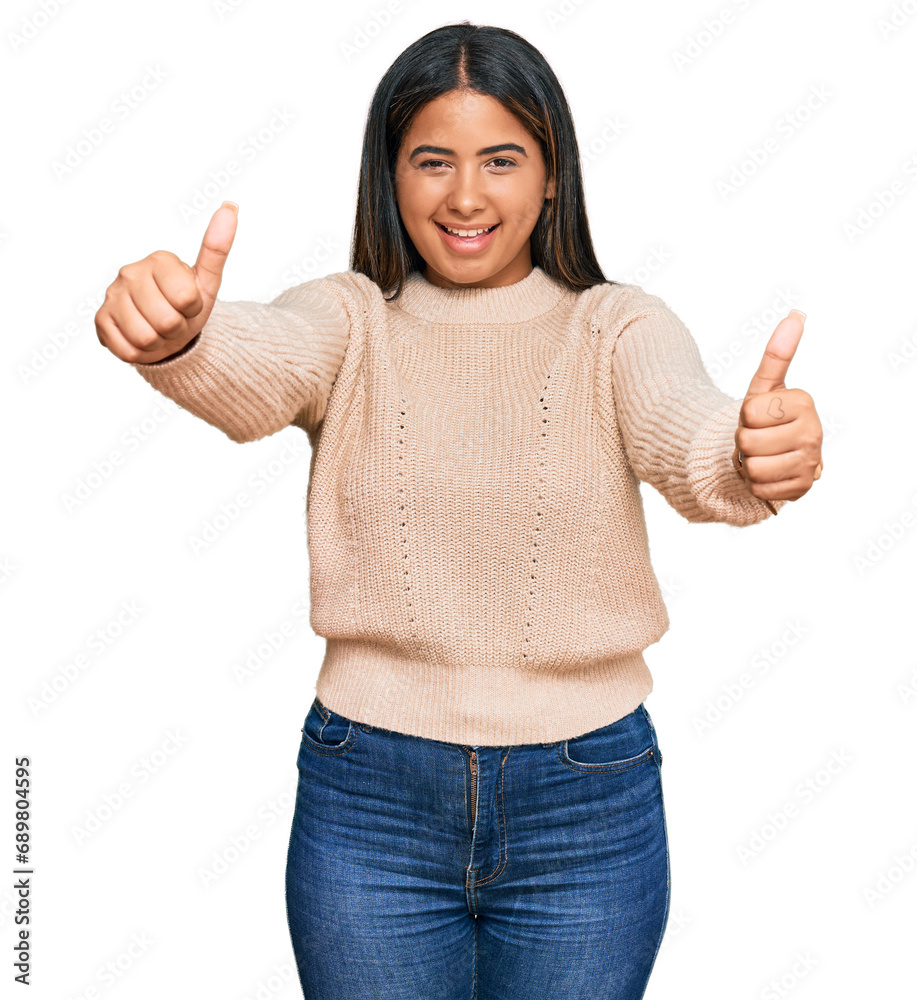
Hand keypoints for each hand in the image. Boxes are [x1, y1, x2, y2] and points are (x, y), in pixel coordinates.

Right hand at [95, 201, 238, 363]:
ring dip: (158, 342)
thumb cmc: (187, 306)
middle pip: (166, 321)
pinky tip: (139, 338)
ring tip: (157, 329)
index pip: (187, 299)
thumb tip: (231, 207)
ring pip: (146, 338)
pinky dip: (140, 352)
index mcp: (159, 259)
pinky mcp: (100, 320)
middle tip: (173, 320)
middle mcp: (130, 272)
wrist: (164, 332)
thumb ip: (216, 248)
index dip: (193, 310)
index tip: (188, 304)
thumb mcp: (207, 282)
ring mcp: (111, 295)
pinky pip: (127, 350)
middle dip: (176, 329)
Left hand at [732, 310, 822, 506]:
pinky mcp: (802, 489)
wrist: (772, 454)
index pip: (749, 413)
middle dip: (744, 442)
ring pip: (753, 468)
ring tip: (762, 455)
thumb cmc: (765, 418)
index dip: (744, 417)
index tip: (759, 417)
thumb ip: (777, 353)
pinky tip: (769, 473)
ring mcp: (811, 463)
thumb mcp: (764, 387)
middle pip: (748, 442)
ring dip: (748, 464)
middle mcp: (814, 433)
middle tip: (758, 438)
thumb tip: (795, 315)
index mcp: (804, 403)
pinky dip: (756, 484)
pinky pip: (760, 489)